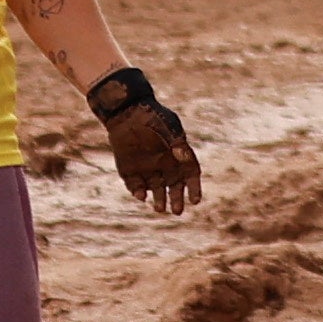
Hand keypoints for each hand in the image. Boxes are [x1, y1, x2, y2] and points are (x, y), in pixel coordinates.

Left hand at [89, 65, 199, 212]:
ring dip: (158, 201)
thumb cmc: (152, 116)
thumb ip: (175, 142)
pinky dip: (138, 192)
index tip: (195, 200)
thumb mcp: (168, 127)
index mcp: (179, 156)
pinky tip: (141, 195)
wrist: (127, 110)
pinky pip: (135, 185)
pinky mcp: (130, 170)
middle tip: (176, 211)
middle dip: (176, 201)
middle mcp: (165, 166)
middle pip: (174, 188)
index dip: (194, 189)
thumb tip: (183, 156)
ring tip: (159, 209)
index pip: (191, 176)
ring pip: (155, 191)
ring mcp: (147, 169)